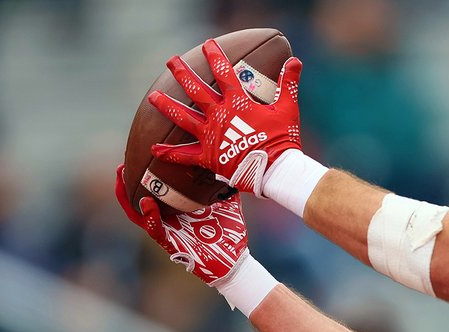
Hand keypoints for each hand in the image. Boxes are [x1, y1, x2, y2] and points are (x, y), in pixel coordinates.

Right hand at [114, 164, 248, 284]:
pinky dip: (149, 216)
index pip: (155, 192)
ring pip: (139, 215)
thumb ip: (223, 186)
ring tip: (122, 179)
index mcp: (177, 211)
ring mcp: (168, 233)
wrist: (235, 260)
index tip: (138, 158)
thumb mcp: (226, 203)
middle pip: (139, 201)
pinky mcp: (171, 245)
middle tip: (121, 166)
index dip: (144, 177)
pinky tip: (146, 203)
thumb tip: (228, 165)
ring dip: (127, 198)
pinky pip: (155, 230)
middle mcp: (168, 221)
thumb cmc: (229, 233)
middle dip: (126, 185)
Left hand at [148, 39, 302, 193]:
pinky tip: (154, 149)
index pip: (224, 73)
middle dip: (182, 73)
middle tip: (171, 61)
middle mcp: (219, 115)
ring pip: (183, 118)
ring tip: (153, 97)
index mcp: (237, 102)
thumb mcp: (288, 108)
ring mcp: (211, 136)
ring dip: (167, 106)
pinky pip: (185, 155)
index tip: (207, 45)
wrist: (276, 169)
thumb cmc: (284, 138)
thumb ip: (288, 83)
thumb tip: (295, 61)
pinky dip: (170, 153)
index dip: (215, 56)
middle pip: (196, 90)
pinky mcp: (208, 156)